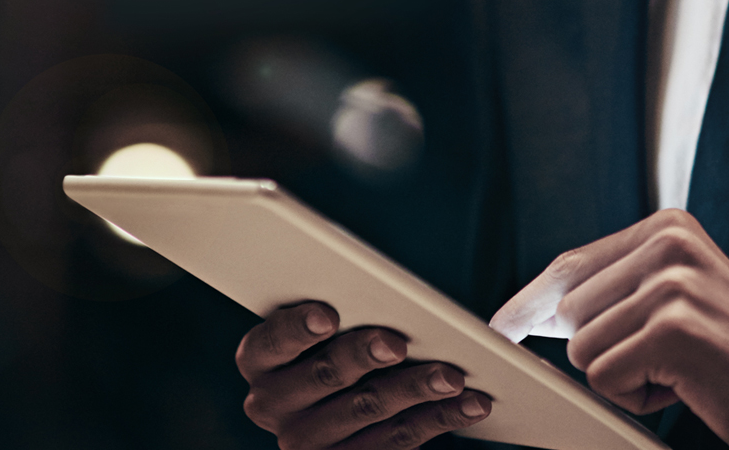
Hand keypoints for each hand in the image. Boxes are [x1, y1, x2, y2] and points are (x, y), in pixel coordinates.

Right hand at [236, 301, 492, 449]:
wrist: (344, 414)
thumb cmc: (338, 344)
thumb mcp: (324, 328)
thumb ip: (337, 313)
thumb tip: (386, 293)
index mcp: (259, 361)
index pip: (269, 342)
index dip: (297, 329)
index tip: (328, 314)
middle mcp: (273, 404)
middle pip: (323, 376)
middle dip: (363, 356)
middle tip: (397, 343)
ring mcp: (308, 442)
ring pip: (367, 409)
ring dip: (416, 389)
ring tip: (452, 374)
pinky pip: (396, 441)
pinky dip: (439, 417)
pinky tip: (469, 403)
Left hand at [488, 209, 728, 445]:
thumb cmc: (725, 351)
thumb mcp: (674, 297)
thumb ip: (614, 288)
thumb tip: (530, 313)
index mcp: (666, 227)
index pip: (572, 265)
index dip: (530, 303)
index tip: (499, 327)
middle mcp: (669, 245)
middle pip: (570, 310)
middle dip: (598, 349)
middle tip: (659, 360)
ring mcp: (672, 285)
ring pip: (582, 348)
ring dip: (621, 376)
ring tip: (675, 370)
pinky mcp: (672, 330)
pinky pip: (605, 378)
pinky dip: (635, 398)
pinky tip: (681, 387)